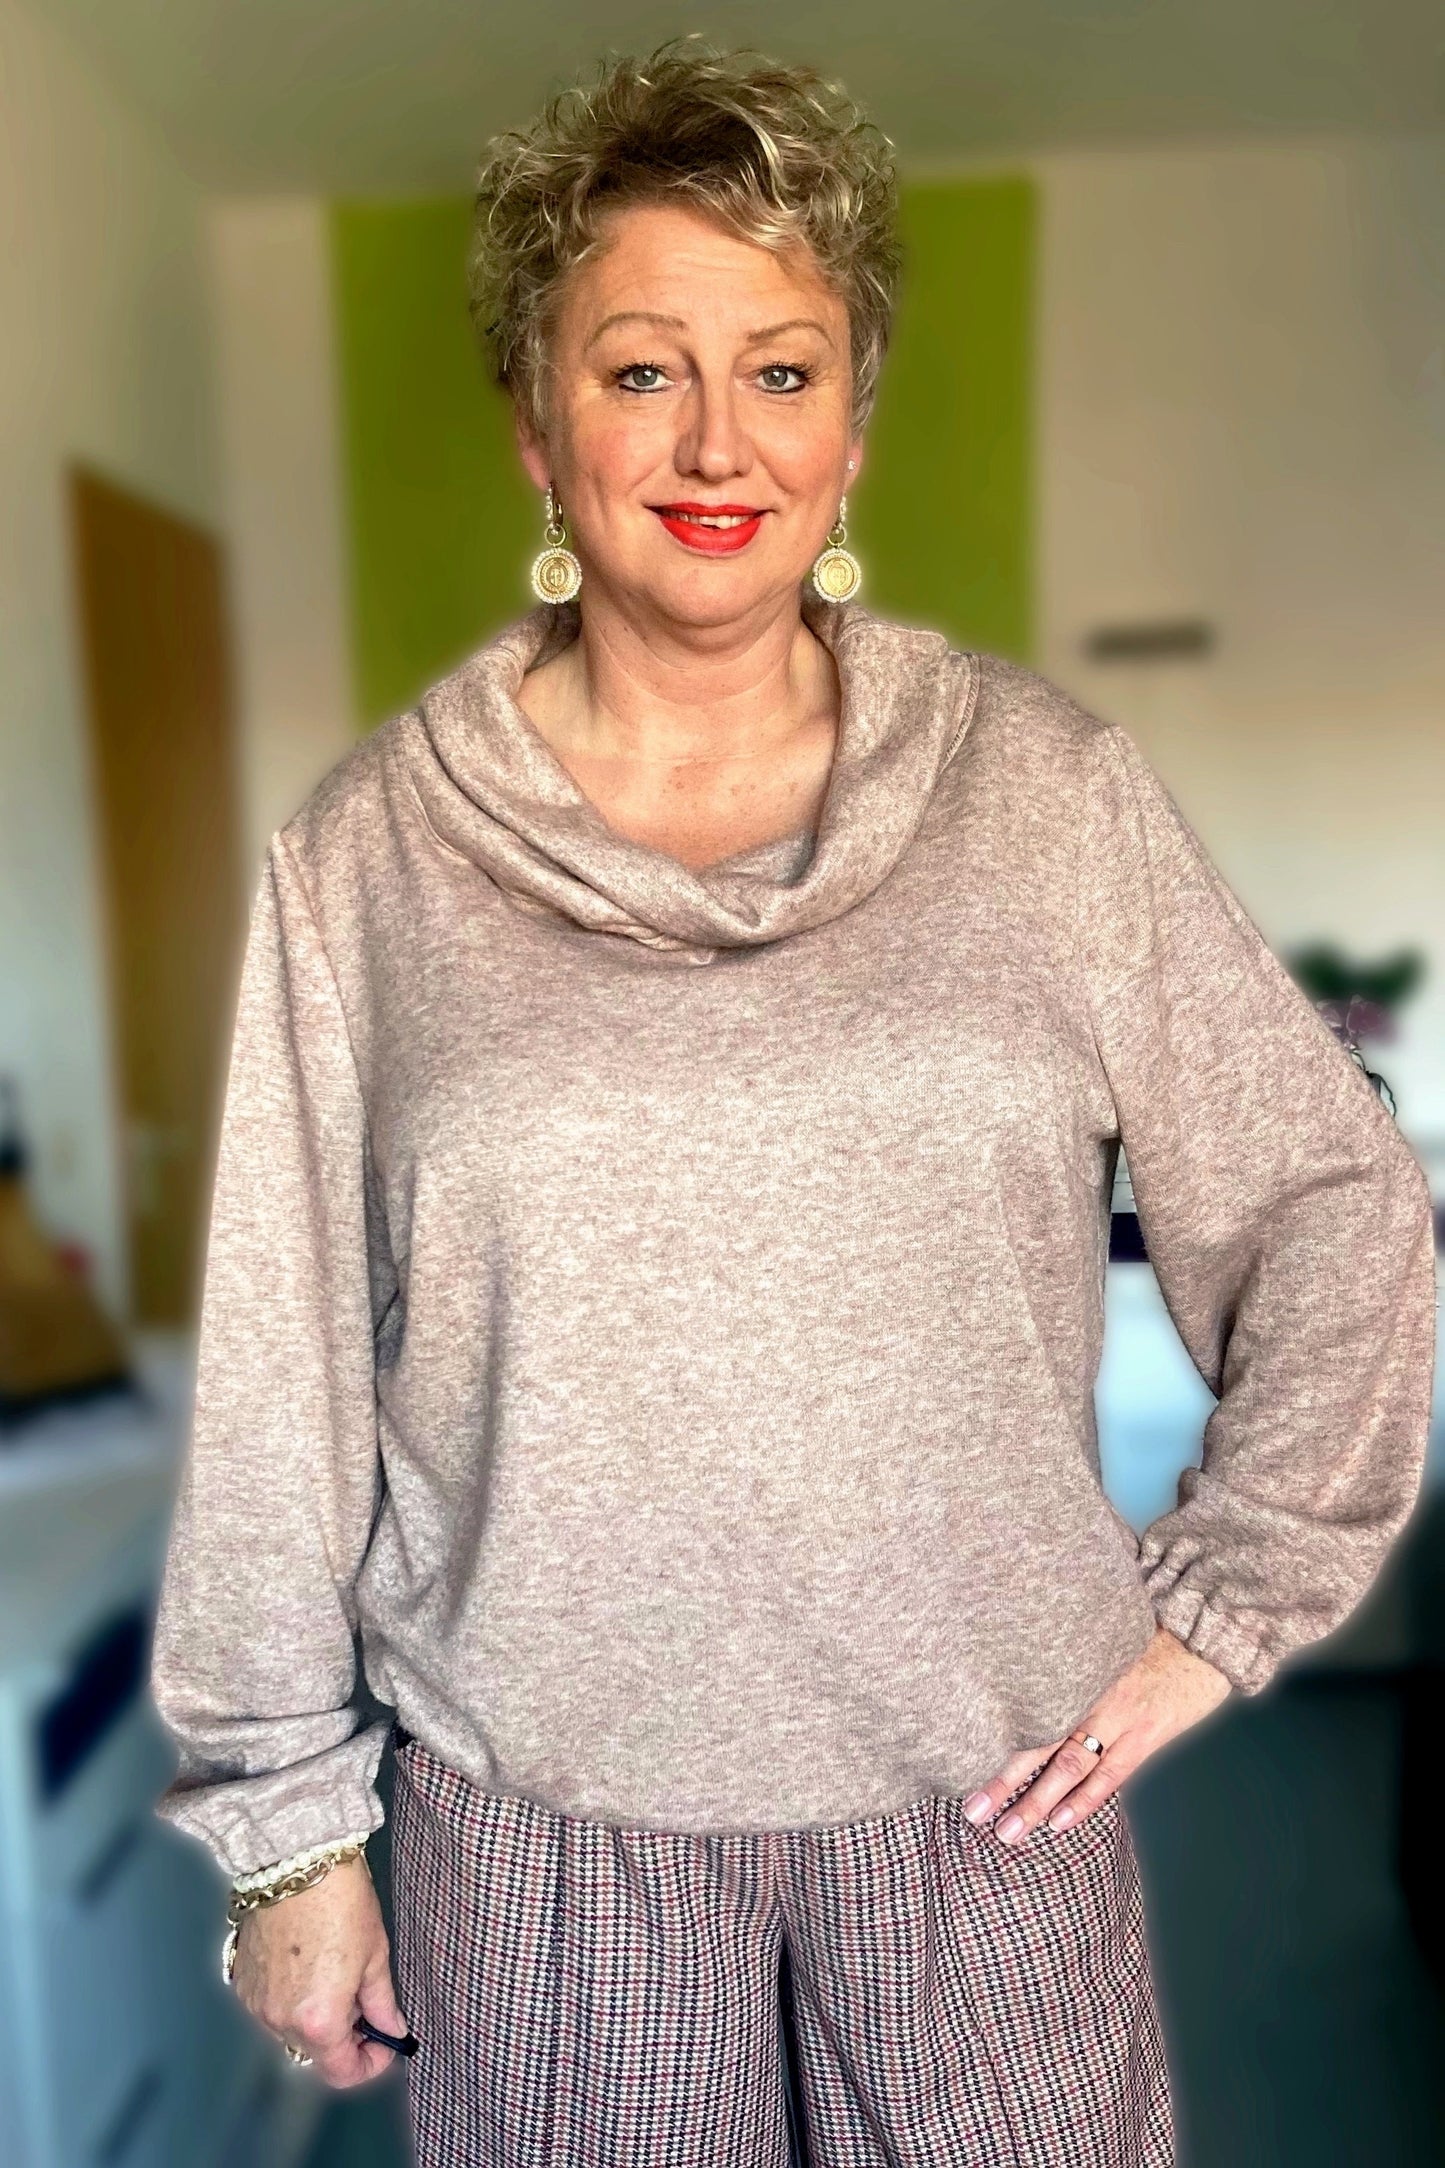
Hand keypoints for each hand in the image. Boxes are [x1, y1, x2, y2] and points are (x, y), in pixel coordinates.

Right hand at [230, 1855, 409, 2086]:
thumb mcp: (374, 1954)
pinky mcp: (241, 1981)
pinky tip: (308, 1966)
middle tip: (363, 2002)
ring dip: (315, 2019)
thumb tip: (392, 2030)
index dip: (368, 2064)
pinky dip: (291, 2001)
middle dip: (343, 2037)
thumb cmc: (340, 1900)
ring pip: (290, 2032)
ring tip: (334, 1975)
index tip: (382, 2044)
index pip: (342, 2073)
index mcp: (318, 2021)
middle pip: (315, 2053)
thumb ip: (382, 2004)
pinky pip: (270, 2009)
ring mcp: (255, 2002)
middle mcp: (280, 2020)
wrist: (297, 1858)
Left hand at [961, 1627, 1231, 1844]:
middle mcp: (1086, 1693)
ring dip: (1038, 1802)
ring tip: (1008, 1832)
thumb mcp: (1094, 1638)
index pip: (1020, 1707)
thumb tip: (1015, 1678)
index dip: (990, 1736)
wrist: (1199, 1636)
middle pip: (1035, 1741)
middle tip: (971, 1811)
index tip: (957, 1758)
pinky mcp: (1145, 1734)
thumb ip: (1058, 1659)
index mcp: (1068, 1668)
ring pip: (1068, 1766)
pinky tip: (1060, 1823)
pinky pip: (1110, 1774)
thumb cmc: (1141, 1633)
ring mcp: (1117, 1717)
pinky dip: (1085, 1800)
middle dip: (1001, 1779)